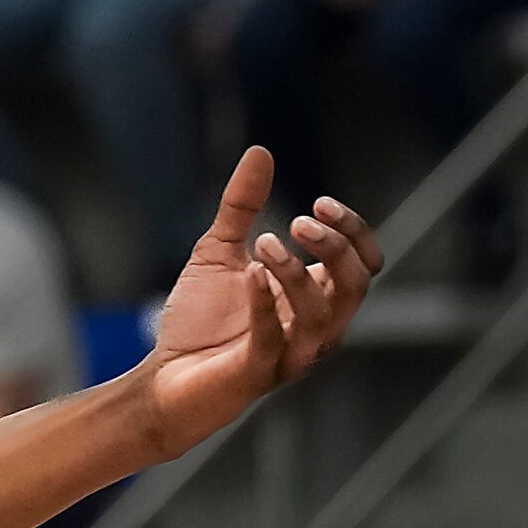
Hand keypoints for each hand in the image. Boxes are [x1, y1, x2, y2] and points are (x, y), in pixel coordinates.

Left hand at [137, 148, 382, 458]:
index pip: (364, 265)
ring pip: (322, 317)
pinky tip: (251, 274)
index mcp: (314, 297)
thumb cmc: (200, 319)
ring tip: (261, 243)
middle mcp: (314, 327)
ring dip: (296, 274)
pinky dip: (267, 307)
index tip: (319, 203)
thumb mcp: (219, 251)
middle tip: (296, 222)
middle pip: (355, 288)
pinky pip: (276, 343)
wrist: (163, 376)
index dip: (354, 233)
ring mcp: (291, 354)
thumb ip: (241, 206)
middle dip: (335, 250)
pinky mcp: (258, 373)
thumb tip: (260, 151)